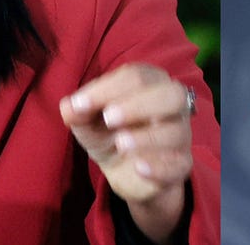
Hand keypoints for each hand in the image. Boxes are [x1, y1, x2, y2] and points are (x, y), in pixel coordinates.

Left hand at [61, 63, 193, 241]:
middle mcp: (172, 105)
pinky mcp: (181, 165)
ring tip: (120, 143)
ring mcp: (180, 136)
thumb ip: (78, 112)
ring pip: (177, 130)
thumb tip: (69, 106)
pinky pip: (179, 164)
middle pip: (172, 94)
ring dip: (147, 137)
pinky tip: (138, 167)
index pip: (137, 76)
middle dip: (139, 104)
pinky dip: (159, 166)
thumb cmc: (111, 134)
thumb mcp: (89, 123)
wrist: (128, 173)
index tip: (79, 104)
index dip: (107, 88)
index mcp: (150, 83)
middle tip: (108, 118)